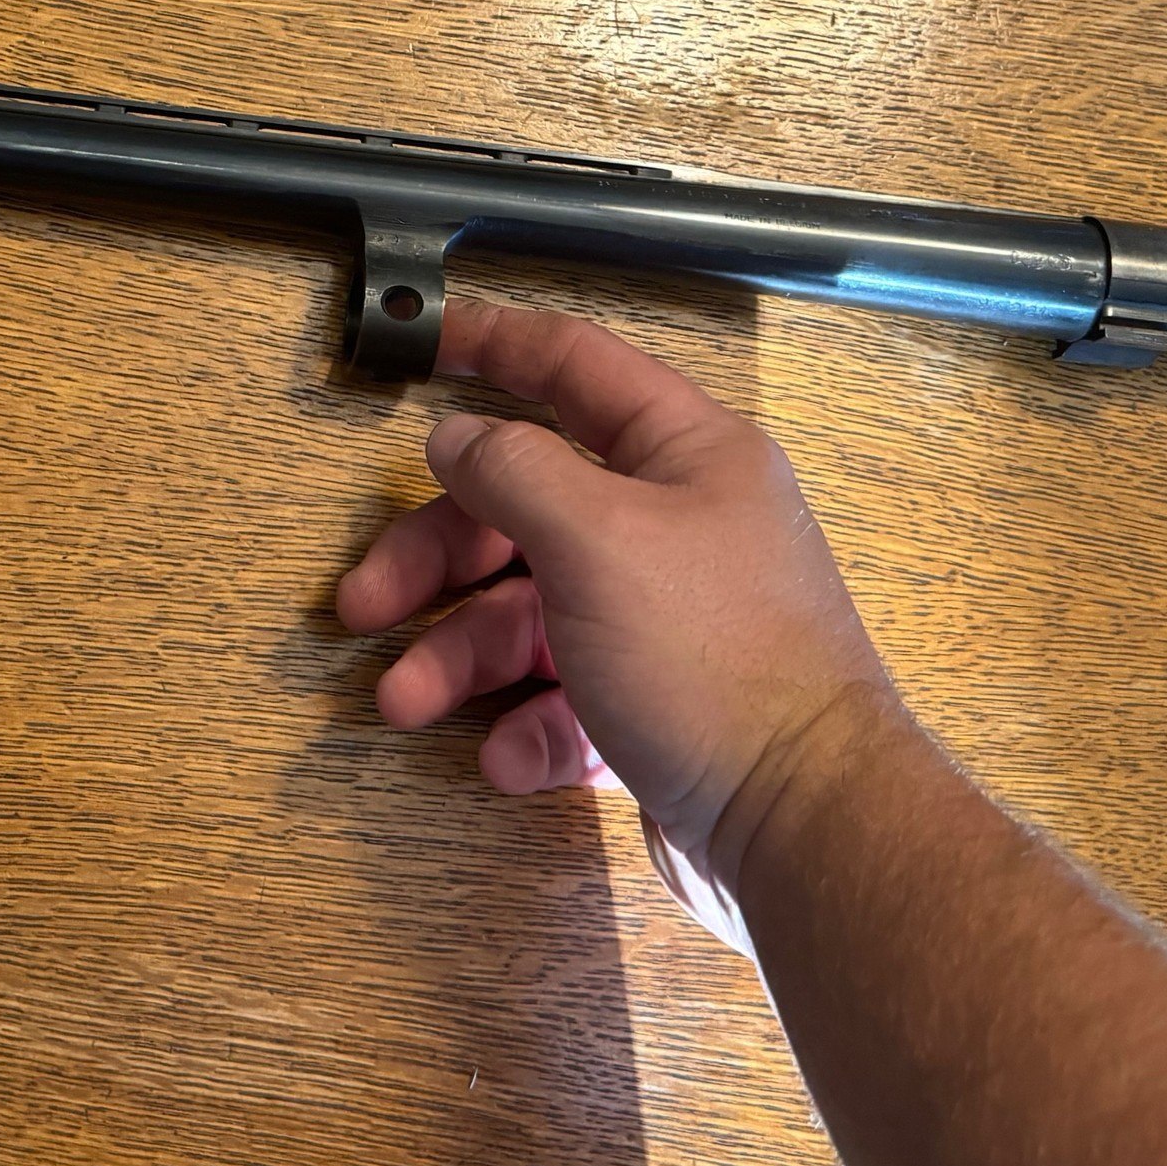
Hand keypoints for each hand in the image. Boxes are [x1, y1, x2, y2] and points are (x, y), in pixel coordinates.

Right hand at [335, 300, 910, 887]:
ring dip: (459, 657)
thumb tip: (458, 435)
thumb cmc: (714, 660)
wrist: (804, 825)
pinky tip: (509, 756)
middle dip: (435, 559)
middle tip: (362, 603)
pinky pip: (566, 696)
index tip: (421, 340)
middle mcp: (678, 528)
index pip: (575, 368)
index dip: (494, 345)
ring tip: (404, 702)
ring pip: (531, 614)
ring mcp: (667, 622)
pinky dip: (526, 723)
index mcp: (684, 457)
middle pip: (524, 511)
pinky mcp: (659, 707)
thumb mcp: (598, 539)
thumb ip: (514, 472)